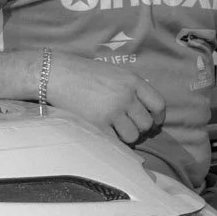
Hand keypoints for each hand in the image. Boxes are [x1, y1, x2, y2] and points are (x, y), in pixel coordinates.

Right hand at [43, 52, 167, 146]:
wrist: (57, 75)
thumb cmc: (83, 73)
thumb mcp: (113, 74)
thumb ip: (130, 88)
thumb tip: (144, 110)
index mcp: (132, 81)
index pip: (158, 104)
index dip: (158, 117)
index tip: (153, 122)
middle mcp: (126, 96)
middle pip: (146, 123)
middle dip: (140, 129)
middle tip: (129, 127)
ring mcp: (112, 111)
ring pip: (133, 136)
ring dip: (126, 137)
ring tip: (116, 131)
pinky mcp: (98, 124)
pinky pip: (115, 141)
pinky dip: (112, 141)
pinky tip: (105, 133)